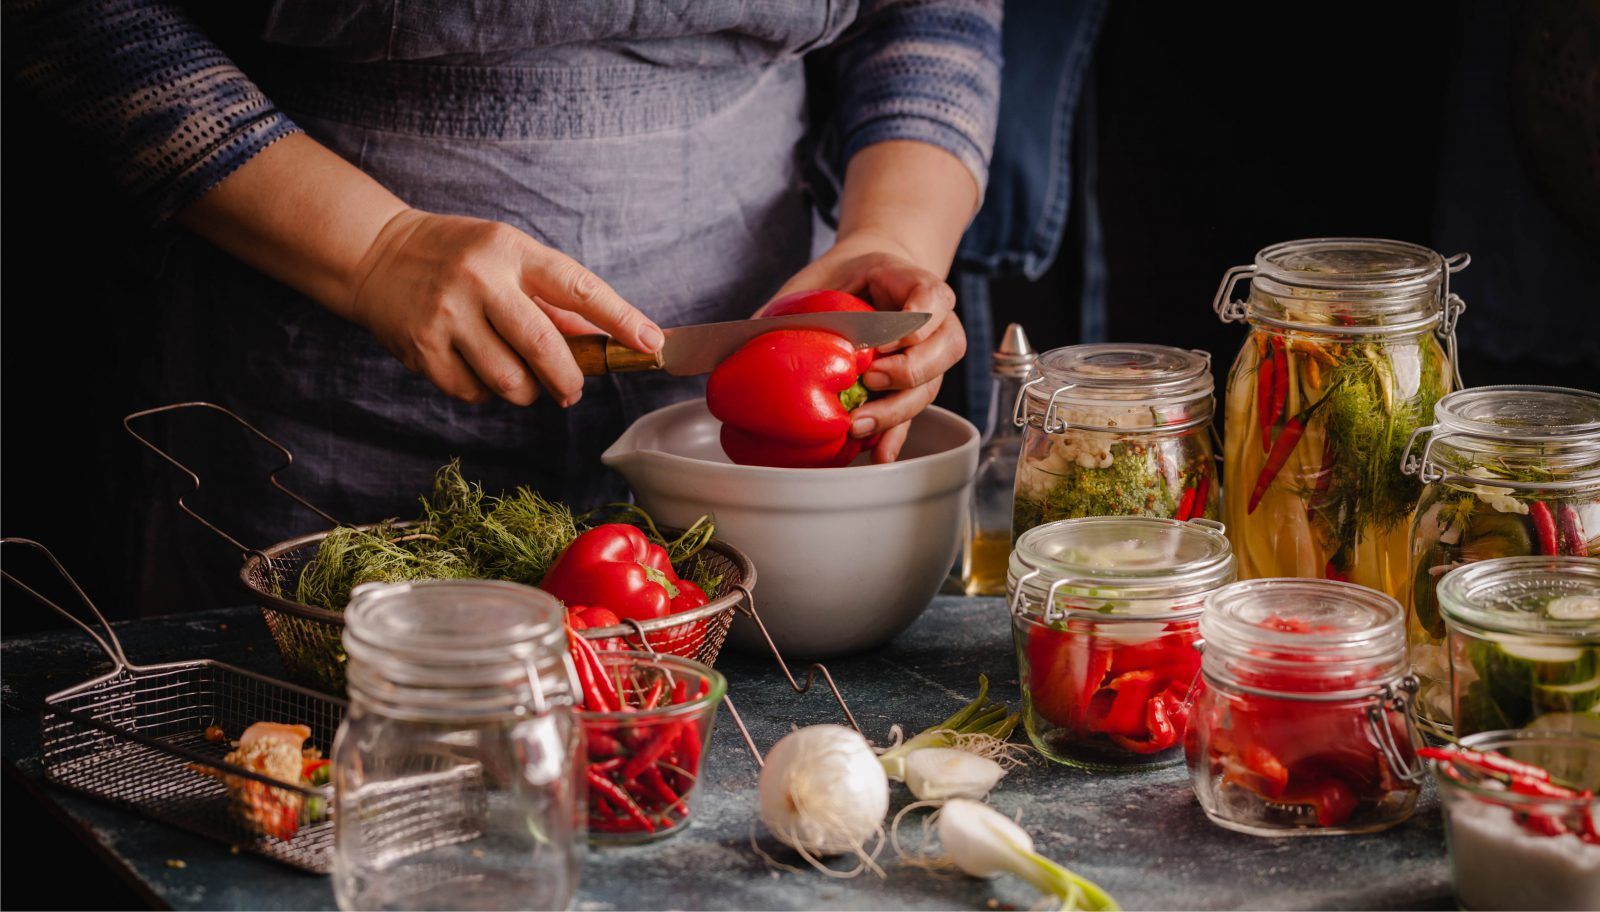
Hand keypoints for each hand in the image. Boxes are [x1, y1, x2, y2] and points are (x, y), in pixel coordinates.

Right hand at [348, 210, 662, 405]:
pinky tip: (478, 371)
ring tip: (520, 377)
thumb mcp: (505, 255)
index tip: (650, 340)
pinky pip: (474, 393)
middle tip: (572, 390)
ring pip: (511, 380)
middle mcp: (480, 279)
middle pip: (545, 346)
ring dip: (527, 391)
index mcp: (511, 250)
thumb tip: (599, 343)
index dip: (619, 317)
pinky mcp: (422, 347)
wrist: (374, 254)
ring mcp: (448, 315)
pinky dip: (486, 393)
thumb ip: (548, 297)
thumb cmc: (456, 256)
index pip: (577, 287)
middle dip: (568, 378)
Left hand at [769, 234, 965, 462]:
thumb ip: (793, 304)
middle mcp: (936, 323)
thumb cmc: (844, 279)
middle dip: (909, 370)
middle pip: (945, 348)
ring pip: (932, 385)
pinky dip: (896, 435)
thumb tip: (743, 338)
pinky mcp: (916, 388)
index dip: (912, 322)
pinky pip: (915, 414)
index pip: (932, 298)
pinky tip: (878, 454)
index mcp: (915, 284)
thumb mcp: (821, 278)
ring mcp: (930, 358)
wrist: (868, 280)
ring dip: (898, 410)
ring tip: (859, 425)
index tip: (881, 340)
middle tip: (871, 379)